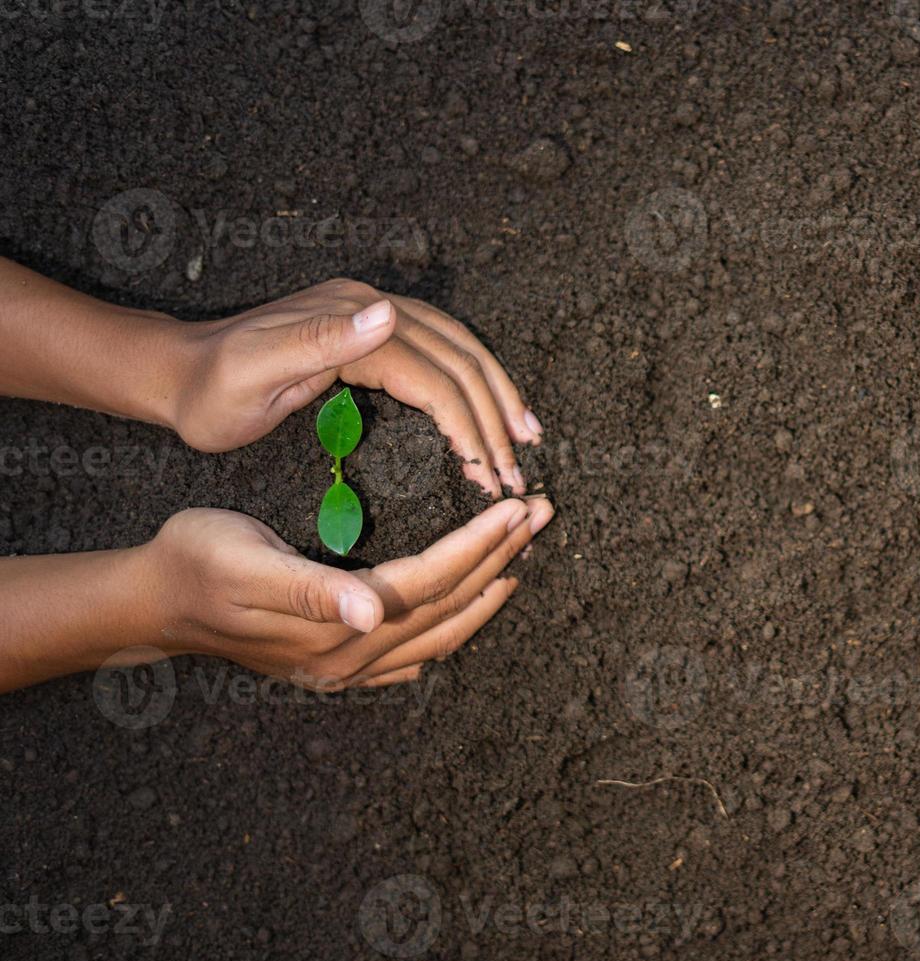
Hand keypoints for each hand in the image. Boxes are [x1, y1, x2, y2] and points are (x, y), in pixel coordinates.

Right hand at [138, 497, 552, 687]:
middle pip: (446, 605)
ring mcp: (346, 671)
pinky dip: (453, 626)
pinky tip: (474, 605)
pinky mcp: (339, 668)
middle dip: (500, 558)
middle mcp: (349, 659)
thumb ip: (311, 589)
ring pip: (440, 633)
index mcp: (333, 628)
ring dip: (488, 590)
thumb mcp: (245, 561)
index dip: (477, 545)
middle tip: (541, 513)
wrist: (153, 603)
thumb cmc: (196, 562)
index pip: (428, 581)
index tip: (517, 507)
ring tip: (524, 552)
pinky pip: (415, 654)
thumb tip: (371, 612)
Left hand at [170, 279, 542, 496]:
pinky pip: (440, 351)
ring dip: (497, 395)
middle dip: (496, 416)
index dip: (469, 425)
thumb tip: (388, 314)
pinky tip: (486, 411)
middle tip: (519, 472)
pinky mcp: (370, 327)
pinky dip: (472, 383)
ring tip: (526, 438)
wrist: (176, 372)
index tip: (490, 475)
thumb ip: (321, 341)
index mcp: (351, 320)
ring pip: (459, 350)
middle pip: (459, 358)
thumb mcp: (253, 373)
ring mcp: (373, 313)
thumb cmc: (210, 393)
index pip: (434, 375)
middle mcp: (370, 306)